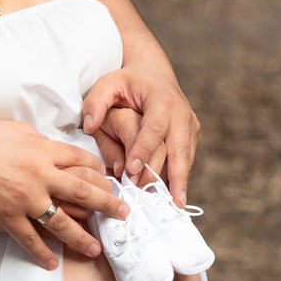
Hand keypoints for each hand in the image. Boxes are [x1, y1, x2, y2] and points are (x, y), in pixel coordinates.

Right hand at [0, 120, 130, 269]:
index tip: (107, 177)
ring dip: (81, 237)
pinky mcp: (6, 217)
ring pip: (62, 222)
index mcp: (40, 149)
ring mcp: (24, 198)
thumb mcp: (9, 129)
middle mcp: (39, 174)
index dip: (97, 168)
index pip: (80, 158)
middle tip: (124, 214)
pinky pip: (30, 239)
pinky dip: (41, 252)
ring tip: (95, 248)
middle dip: (107, 203)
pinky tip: (52, 262)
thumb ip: (34, 139)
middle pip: (82, 190)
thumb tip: (47, 146)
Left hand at [81, 66, 199, 206]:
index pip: (154, 129)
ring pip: (185, 158)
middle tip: (157, 200)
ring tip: (174, 207)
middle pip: (178, 148)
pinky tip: (175, 199)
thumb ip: (95, 102)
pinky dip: (181, 179)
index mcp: (162, 100)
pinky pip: (186, 161)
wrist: (153, 73)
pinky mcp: (191, 137)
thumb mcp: (107, 83)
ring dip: (179, 183)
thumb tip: (89, 127)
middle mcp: (181, 114)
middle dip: (169, 175)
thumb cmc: (126, 81)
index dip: (144, 150)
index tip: (132, 171)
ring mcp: (190, 126)